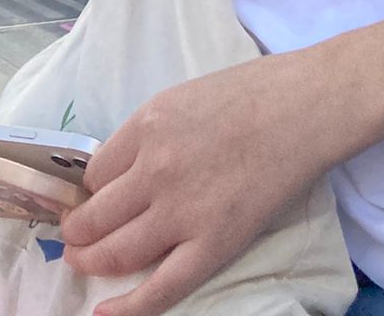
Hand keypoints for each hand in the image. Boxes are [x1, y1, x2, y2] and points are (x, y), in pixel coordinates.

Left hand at [59, 49, 372, 315]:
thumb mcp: (188, 97)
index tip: (93, 199)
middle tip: (74, 238)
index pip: (96, 172)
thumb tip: (129, 168)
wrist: (310, 105)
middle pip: (96, 216)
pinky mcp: (212, 243)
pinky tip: (105, 313)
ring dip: (92, 262)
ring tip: (85, 264)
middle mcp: (154, 170)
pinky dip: (127, 308)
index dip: (90, 190)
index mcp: (147, 125)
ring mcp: (181, 211)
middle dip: (78, 232)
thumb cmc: (258, 90)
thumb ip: (154, 132)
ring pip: (117, 252)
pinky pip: (160, 287)